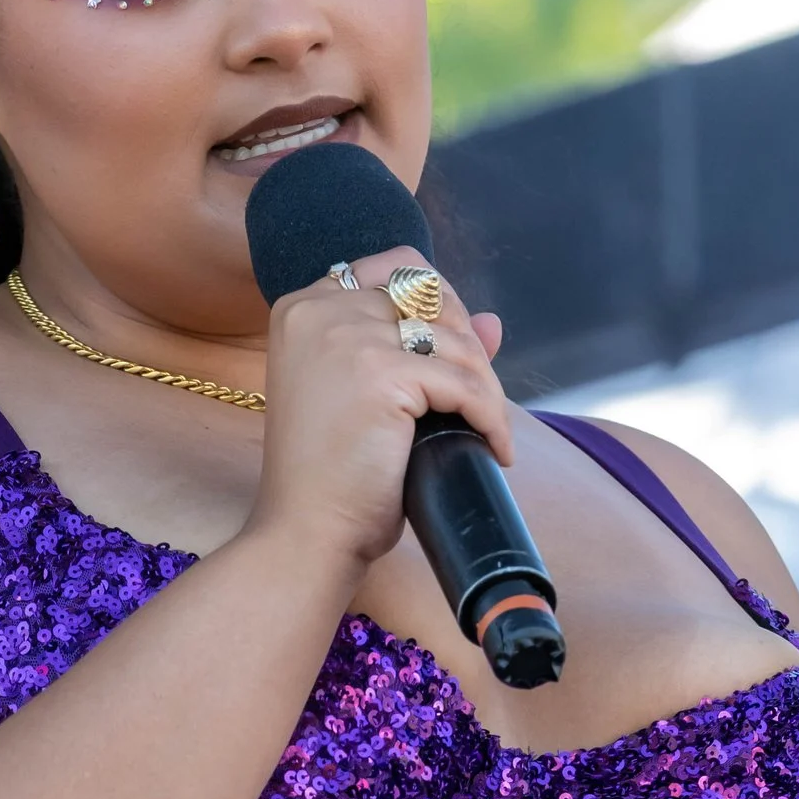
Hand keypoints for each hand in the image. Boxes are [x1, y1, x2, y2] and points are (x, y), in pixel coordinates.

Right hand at [250, 245, 511, 574]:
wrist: (306, 531)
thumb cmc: (329, 477)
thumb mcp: (370, 398)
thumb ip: (419, 348)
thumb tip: (493, 323)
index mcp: (304, 307)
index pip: (395, 267)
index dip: (439, 302)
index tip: (455, 353)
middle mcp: (320, 308)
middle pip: (431, 293)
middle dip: (466, 342)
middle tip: (477, 396)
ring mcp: (349, 336)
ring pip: (456, 340)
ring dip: (485, 386)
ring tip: (486, 429)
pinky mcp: (381, 374)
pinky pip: (466, 385)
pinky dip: (490, 417)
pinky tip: (493, 447)